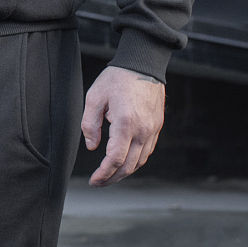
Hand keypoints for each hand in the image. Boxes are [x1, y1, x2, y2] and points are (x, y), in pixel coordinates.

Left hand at [81, 65, 164, 186]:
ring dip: (124, 172)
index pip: (115, 159)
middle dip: (112, 178)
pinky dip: (135, 161)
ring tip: (109, 175)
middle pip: (128, 166)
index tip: (93, 180)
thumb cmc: (118, 78)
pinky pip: (147, 152)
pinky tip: (124, 161)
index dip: (103, 174)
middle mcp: (142, 130)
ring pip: (139, 162)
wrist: (143, 64)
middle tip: (98, 182)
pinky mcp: (157, 127)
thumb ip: (90, 124)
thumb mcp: (95, 96)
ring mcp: (152, 130)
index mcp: (125, 123)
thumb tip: (92, 147)